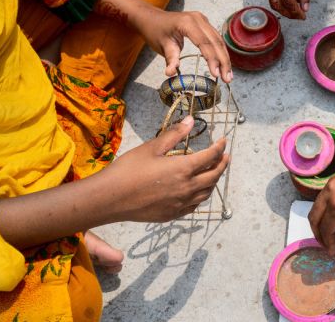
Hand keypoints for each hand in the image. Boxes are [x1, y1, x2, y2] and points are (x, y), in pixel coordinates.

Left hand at [94, 0, 231, 81]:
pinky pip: (216, 39)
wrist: (151, 17)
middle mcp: (198, 19)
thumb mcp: (162, 45)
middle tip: (227, 79)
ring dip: (224, 59)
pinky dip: (220, 52)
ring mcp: (203, 20)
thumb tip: (171, 74)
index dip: (212, 60)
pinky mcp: (204, 24)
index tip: (215, 75)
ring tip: (228, 76)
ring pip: (219, 41)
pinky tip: (224, 65)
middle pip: (216, 42)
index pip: (205, 43)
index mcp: (187, 23)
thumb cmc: (155, 30)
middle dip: (223, 62)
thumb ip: (170, 59)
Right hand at [104, 116, 229, 221]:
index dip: (219, 148)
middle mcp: (187, 188)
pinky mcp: (172, 214)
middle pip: (213, 176)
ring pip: (206, 193)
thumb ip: (174, 135)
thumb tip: (191, 121)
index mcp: (183, 169)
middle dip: (222, 165)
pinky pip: (194, 205)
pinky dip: (201, 196)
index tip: (224, 141)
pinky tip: (197, 191)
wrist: (109, 199)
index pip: (210, 157)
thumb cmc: (128, 170)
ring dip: (214, 181)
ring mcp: (180, 204)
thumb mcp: (151, 147)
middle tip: (225, 157)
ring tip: (214, 172)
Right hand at [308, 159, 334, 253]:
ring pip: (316, 207)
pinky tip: (334, 219)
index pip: (326, 228)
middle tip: (326, 243)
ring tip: (329, 233)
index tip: (331, 251)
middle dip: (318, 233)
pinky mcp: (334, 180)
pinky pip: (323, 198)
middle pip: (314, 217)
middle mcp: (329, 193)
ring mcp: (330, 184)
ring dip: (320, 222)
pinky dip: (324, 210)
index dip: (328, 242)